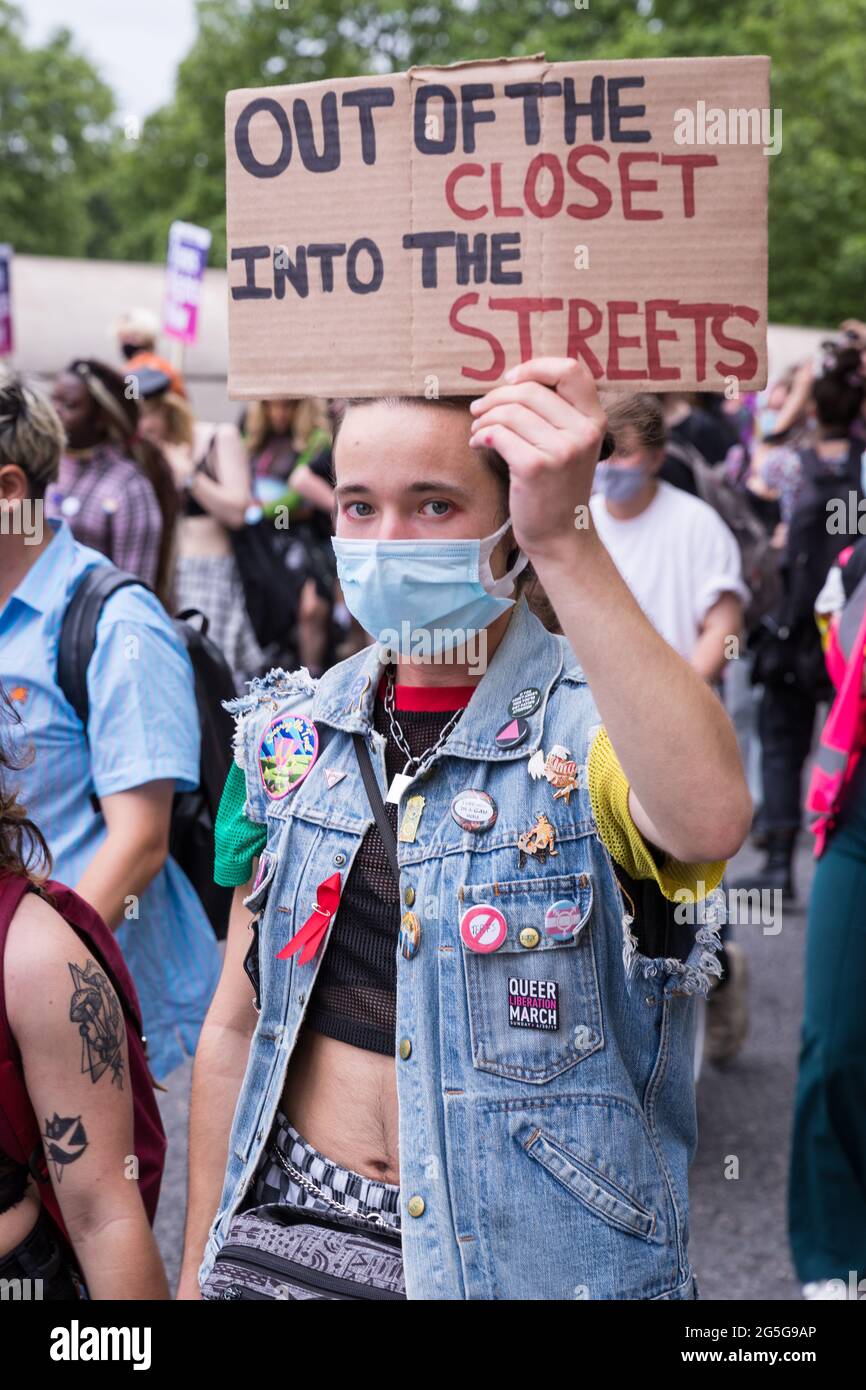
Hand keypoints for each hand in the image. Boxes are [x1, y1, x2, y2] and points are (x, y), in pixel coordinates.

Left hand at [468, 357, 605, 559]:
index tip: (512, 380)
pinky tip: (478, 444)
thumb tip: (514, 378)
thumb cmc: (557, 487)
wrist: (560, 535)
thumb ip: (557, 412)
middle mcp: (584, 432)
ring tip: (478, 430)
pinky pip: (498, 434)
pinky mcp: (536, 467)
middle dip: (496, 396)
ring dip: (484, 418)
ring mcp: (563, 450)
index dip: (535, 367)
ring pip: (510, 412)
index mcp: (595, 419)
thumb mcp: (571, 444)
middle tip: (480, 410)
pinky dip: (481, 436)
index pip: (570, 369)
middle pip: (530, 390)